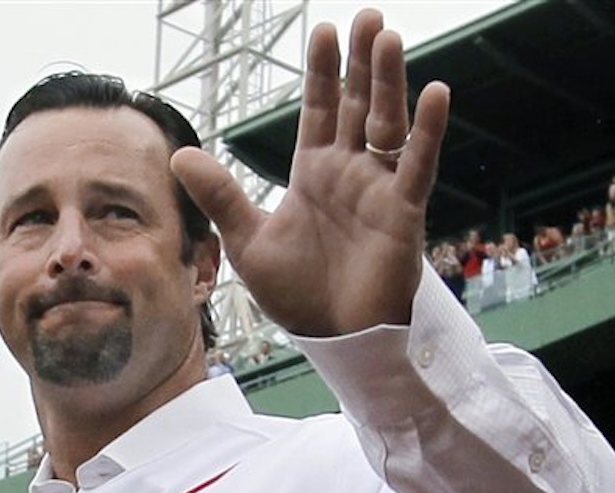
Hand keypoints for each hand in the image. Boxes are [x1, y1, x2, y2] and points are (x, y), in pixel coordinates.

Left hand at [171, 9, 449, 335]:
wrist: (331, 337)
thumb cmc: (296, 295)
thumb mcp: (249, 242)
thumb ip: (222, 197)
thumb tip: (180, 155)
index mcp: (313, 175)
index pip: (320, 112)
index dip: (322, 74)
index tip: (323, 32)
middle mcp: (349, 175)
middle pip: (358, 107)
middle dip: (362, 64)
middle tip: (367, 17)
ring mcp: (378, 191)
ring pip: (388, 126)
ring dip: (389, 83)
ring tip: (387, 37)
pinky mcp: (402, 214)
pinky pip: (417, 167)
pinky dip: (427, 133)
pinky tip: (434, 93)